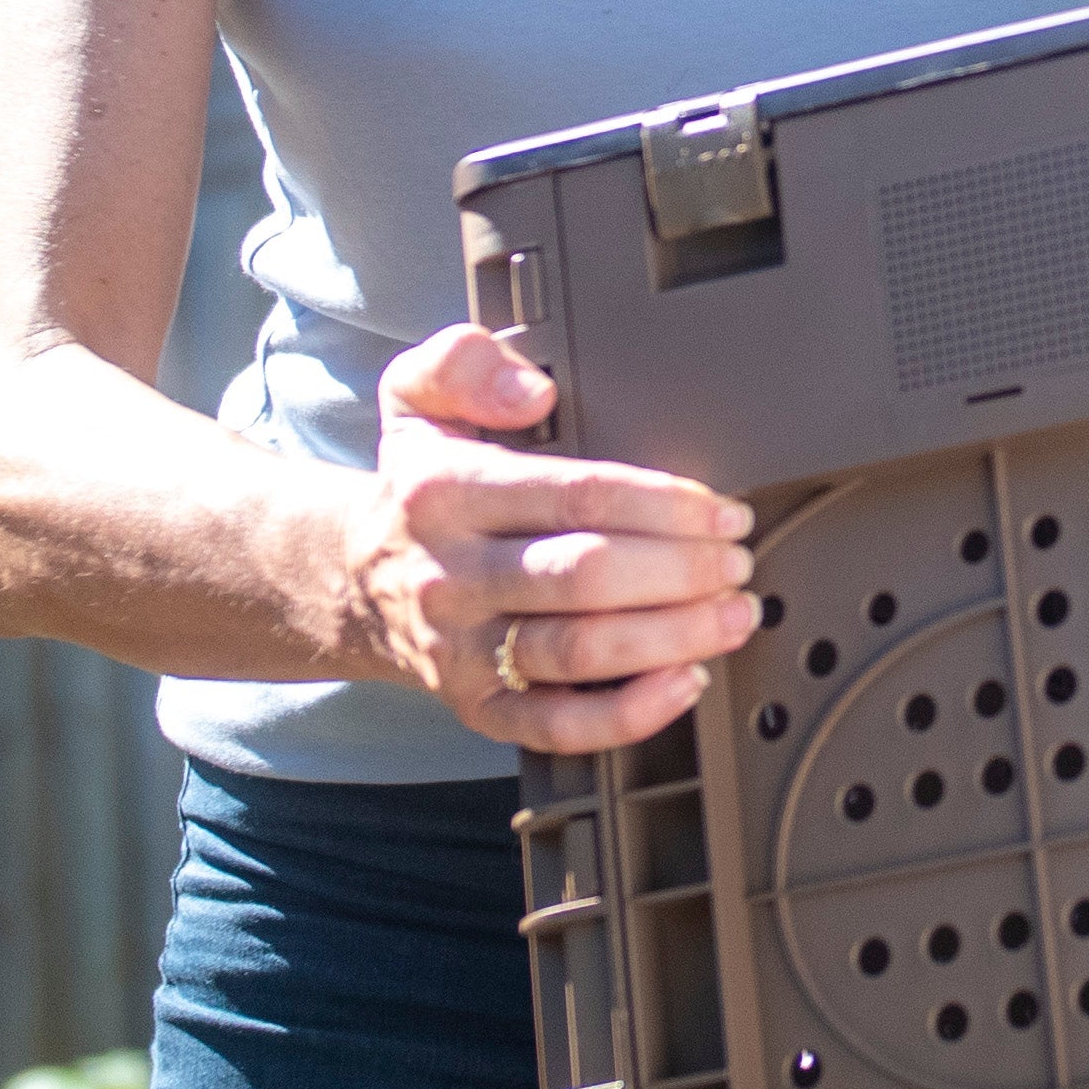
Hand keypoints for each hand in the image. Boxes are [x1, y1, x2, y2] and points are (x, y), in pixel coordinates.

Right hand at [346, 325, 754, 750]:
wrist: (352, 577)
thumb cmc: (418, 486)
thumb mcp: (416, 397)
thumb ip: (463, 362)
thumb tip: (533, 390)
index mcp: (442, 491)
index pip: (574, 494)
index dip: (664, 506)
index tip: (721, 511)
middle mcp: (449, 575)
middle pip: (586, 577)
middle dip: (682, 572)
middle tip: (737, 562)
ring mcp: (461, 649)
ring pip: (581, 652)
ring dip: (675, 637)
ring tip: (733, 616)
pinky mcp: (476, 706)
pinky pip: (559, 725)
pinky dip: (632, 712)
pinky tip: (685, 680)